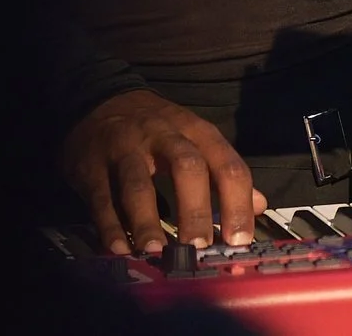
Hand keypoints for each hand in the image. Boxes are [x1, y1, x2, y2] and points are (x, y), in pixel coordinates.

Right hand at [62, 88, 264, 254]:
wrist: (100, 99)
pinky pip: (101, 197)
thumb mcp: (195, 138)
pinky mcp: (91, 166)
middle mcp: (164, 136)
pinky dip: (110, 225)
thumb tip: (259, 205)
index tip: (241, 239)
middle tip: (200, 247)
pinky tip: (119, 248)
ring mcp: (125, 149)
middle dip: (196, 209)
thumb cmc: (155, 128)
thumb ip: (225, 172)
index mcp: (196, 132)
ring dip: (147, 220)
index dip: (237, 201)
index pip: (227, 164)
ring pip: (138, 185)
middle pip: (187, 168)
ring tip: (155, 251)